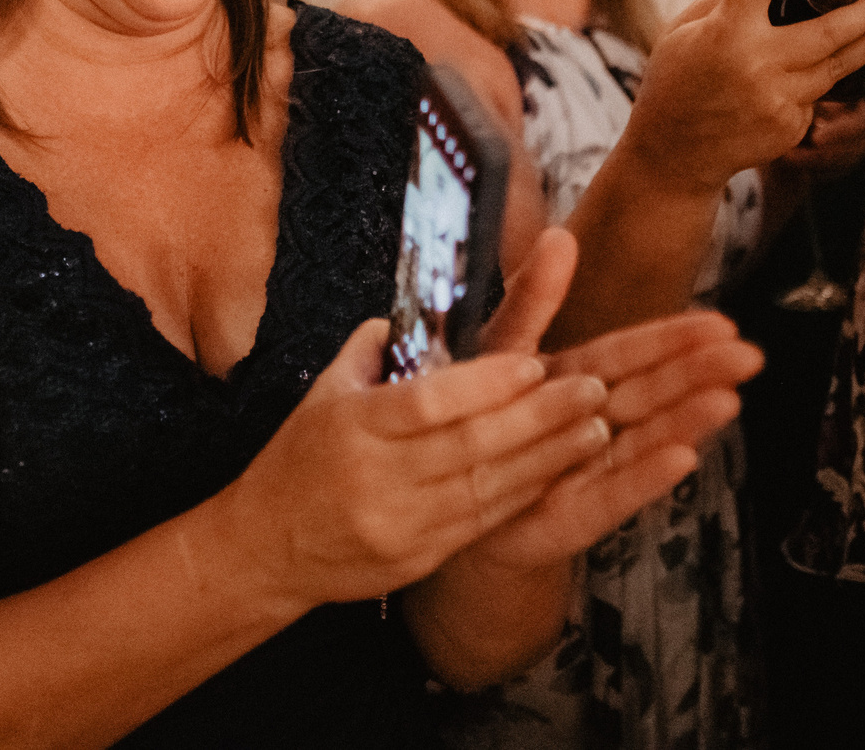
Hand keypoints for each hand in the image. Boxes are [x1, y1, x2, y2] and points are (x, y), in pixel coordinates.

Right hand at [215, 306, 616, 611]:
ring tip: (596, 428)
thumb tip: (419, 307)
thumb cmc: (298, 459)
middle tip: (591, 390)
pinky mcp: (417, 558)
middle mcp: (377, 476)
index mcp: (352, 425)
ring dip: (548, 457)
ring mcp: (400, 523)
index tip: (535, 364)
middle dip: (539, 417)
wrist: (267, 548)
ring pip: (488, 487)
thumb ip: (371, 349)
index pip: (428, 403)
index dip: (486, 385)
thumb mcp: (323, 392)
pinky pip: (482, 521)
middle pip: (470, 445)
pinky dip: (525, 493)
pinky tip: (559, 470)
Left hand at [450, 231, 759, 574]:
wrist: (439, 501)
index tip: (723, 322)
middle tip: (750, 355)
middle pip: (649, 394)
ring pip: (642, 440)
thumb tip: (561, 235)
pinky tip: (684, 457)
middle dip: (697, 374)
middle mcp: (590, 423)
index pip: (631, 353)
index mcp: (574, 379)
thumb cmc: (472, 417)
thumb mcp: (496, 348)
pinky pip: (613, 494)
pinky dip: (646, 477)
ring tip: (727, 399)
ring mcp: (588, 471)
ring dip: (685, 421)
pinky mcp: (575, 516)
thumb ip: (531, 299)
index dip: (673, 338)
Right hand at [622, 0, 864, 191]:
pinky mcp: (790, 126)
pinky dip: (814, 81)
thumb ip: (723, 5)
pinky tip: (807, 76)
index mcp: (726, 32)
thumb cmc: (674, 86)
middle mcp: (758, 64)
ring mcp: (779, 99)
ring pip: (838, 65)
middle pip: (830, 29)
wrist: (673, 153)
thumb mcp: (682, 34)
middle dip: (863, 9)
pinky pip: (814, 95)